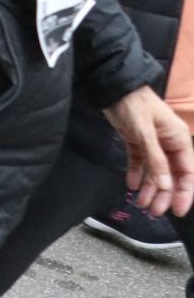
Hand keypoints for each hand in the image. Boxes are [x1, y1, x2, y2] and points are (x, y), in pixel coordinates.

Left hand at [102, 86, 193, 217]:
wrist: (112, 86)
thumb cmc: (134, 105)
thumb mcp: (144, 133)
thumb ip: (155, 160)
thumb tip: (165, 186)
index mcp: (178, 140)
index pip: (187, 172)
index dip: (184, 192)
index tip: (178, 210)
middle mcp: (169, 143)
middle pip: (170, 175)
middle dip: (163, 194)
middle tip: (152, 211)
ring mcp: (153, 142)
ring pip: (155, 171)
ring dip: (149, 187)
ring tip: (140, 204)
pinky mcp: (136, 140)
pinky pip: (140, 162)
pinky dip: (136, 173)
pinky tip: (131, 185)